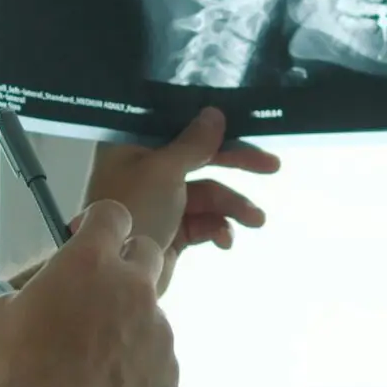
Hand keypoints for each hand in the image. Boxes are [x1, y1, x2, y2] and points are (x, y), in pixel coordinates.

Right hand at [0, 201, 177, 386]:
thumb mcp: (3, 319)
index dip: (100, 223)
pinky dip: (137, 362)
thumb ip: (34, 292)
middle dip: (127, 263)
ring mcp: (158, 327)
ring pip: (150, 309)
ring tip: (94, 360)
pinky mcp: (171, 367)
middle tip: (100, 292)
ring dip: (128, 322)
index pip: (112, 214)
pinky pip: (155, 353)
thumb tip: (44, 295)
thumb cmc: (22, 376)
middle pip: (147, 252)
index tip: (89, 237)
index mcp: (90, 262)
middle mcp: (133, 286)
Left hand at [82, 107, 280, 293]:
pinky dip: (217, 229)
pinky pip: (202, 222)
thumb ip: (194, 143)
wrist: (114, 274)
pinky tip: (225, 241)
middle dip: (236, 166)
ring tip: (257, 221)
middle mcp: (146, 169)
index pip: (179, 125)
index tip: (246, 126)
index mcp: (134, 145)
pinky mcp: (171, 231)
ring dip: (232, 206)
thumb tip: (215, 113)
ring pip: (206, 194)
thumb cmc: (133, 209)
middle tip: (272, 166)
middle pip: (199, 158)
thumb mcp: (164, 170)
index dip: (213, 126)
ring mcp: (160, 201)